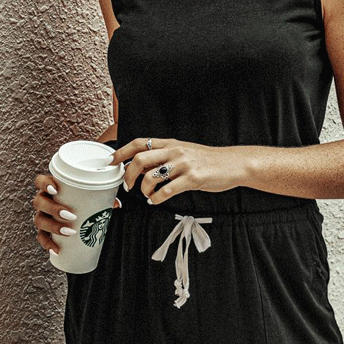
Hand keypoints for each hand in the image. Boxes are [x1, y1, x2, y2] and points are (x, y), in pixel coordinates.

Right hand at [31, 173, 119, 253]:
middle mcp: (43, 201)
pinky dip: (48, 244)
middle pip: (39, 202)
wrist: (79, 216)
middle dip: (53, 209)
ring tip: (69, 232)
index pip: (40, 181)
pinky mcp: (44, 230)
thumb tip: (116, 205)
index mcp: (52, 188)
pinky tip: (56, 250)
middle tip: (71, 216)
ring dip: (53, 227)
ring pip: (39, 220)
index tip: (55, 190)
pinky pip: (41, 237)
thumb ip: (103, 197)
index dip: (44, 184)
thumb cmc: (83, 201)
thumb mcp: (91, 197)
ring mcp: (42, 215)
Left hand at [112, 138, 247, 203]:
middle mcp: (174, 151)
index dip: (122, 152)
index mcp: (170, 143)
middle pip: (139, 159)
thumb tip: (144, 167)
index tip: (111, 161)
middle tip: (128, 186)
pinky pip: (166, 191)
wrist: (233, 163)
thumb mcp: (185, 152)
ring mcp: (183, 165)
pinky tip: (156, 200)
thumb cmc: (208, 160)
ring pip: (150, 176)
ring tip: (147, 195)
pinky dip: (156, 198)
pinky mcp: (192, 179)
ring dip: (143, 189)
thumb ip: (165, 157)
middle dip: (128, 175)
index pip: (139, 143)